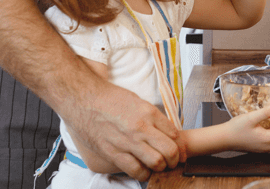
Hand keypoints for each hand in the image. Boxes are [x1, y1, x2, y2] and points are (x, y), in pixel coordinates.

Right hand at [63, 80, 185, 180]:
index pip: (175, 134)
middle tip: (173, 161)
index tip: (181, 152)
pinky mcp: (114, 153)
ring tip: (159, 166)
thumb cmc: (110, 98)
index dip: (181, 146)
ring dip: (161, 168)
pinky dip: (143, 174)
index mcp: (149, 112)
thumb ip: (152, 117)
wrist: (85, 99)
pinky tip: (143, 170)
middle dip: (175, 159)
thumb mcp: (138, 101)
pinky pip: (136, 170)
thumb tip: (165, 131)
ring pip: (156, 163)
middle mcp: (141, 128)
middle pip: (170, 151)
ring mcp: (128, 142)